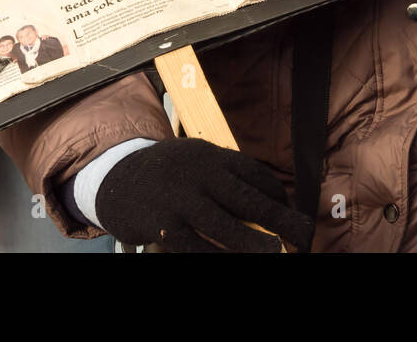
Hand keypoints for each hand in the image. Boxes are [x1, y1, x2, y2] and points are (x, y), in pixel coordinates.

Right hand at [94, 138, 313, 251]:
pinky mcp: (162, 224)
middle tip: (304, 234)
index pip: (253, 173)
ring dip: (255, 243)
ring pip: (225, 226)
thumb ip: (223, 179)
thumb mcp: (194, 164)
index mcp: (208, 154)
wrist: (113, 178)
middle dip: (280, 219)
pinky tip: (230, 260)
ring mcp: (179, 198)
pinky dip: (217, 256)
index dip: (277, 195)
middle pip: (246, 198)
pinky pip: (197, 247)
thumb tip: (268, 203)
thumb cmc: (165, 176)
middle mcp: (196, 172)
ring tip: (276, 253)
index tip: (292, 212)